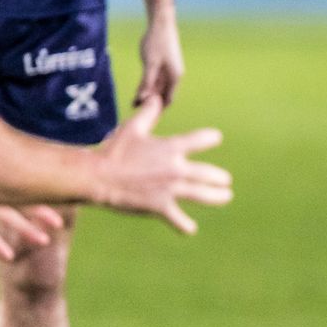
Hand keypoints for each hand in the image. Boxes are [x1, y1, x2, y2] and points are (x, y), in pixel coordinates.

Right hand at [94, 95, 232, 232]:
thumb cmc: (115, 150)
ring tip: (226, 196)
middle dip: (220, 177)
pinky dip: (184, 225)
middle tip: (226, 180)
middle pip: (208, 173)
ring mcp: (170, 189)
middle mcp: (176, 168)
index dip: (211, 138)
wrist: (99, 176)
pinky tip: (190, 229)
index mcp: (171, 148)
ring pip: (202, 195)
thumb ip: (148, 113)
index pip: (201, 139)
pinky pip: (177, 219)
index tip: (216, 138)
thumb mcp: (133, 127)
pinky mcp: (160, 206)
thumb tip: (155, 97)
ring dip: (217, 196)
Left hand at [136, 14, 183, 105]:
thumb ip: (146, 83)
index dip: (157, 109)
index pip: (167, 100)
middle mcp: (175, 76)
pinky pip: (157, 80)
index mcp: (175, 77)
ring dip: (148, 95)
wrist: (161, 22)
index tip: (143, 116)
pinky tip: (138, 90)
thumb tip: (142, 100)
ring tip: (133, 102)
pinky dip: (148, 86)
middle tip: (134, 109)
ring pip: (159, 88)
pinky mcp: (165, 65)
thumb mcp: (150, 64)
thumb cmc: (157, 42)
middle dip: (150, 103)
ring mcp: (170, 70)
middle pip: (163, 95)